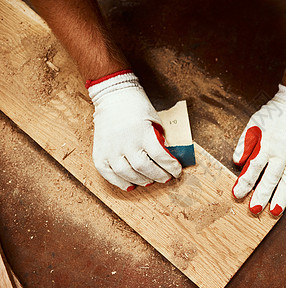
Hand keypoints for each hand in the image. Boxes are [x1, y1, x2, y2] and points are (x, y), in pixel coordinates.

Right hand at [87, 71, 181, 190]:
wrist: (113, 95)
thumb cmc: (137, 106)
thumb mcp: (155, 120)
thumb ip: (160, 139)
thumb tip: (167, 159)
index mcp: (142, 132)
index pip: (160, 156)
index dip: (171, 167)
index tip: (177, 172)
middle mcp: (125, 142)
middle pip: (144, 168)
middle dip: (158, 176)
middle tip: (166, 178)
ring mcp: (110, 149)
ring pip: (126, 173)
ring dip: (141, 181)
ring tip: (150, 181)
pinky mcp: (99, 152)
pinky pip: (108, 173)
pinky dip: (119, 182)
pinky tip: (130, 184)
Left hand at [232, 84, 285, 215]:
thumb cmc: (276, 113)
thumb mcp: (254, 123)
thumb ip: (245, 143)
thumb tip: (237, 161)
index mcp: (267, 145)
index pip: (253, 168)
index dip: (244, 182)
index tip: (237, 194)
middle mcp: (282, 154)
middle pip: (270, 179)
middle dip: (261, 196)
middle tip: (254, 210)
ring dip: (281, 199)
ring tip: (274, 212)